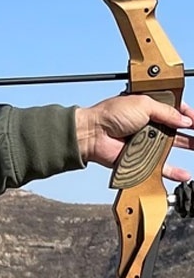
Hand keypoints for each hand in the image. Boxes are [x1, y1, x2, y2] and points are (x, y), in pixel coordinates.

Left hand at [75, 93, 193, 181]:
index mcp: (149, 108)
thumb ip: (167, 112)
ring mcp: (145, 141)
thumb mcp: (143, 104)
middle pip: (176, 128)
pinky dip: (173, 171)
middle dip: (191, 130)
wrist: (93, 134)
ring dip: (188, 146)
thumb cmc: (110, 114)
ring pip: (171, 146)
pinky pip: (160, 166)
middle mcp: (148, 124)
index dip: (187, 114)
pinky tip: (184, 174)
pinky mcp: (140, 157)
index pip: (174, 110)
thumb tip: (185, 120)